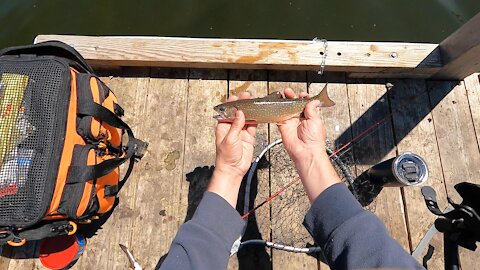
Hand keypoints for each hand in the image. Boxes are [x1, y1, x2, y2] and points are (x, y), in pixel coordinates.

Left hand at [208, 92, 256, 206]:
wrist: (233, 170)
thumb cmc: (226, 157)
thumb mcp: (230, 139)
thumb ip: (236, 125)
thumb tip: (240, 113)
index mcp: (223, 127)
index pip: (227, 112)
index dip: (231, 104)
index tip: (236, 97)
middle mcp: (232, 128)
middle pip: (238, 114)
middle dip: (243, 105)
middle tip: (248, 96)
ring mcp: (240, 133)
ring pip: (246, 119)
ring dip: (250, 111)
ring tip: (255, 102)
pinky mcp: (248, 138)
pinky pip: (253, 127)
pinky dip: (256, 120)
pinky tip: (259, 114)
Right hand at [277, 88, 340, 201]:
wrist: (306, 152)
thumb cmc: (314, 140)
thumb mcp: (316, 121)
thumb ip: (312, 109)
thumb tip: (313, 101)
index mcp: (310, 117)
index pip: (306, 104)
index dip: (303, 98)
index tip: (302, 94)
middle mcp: (300, 119)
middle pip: (294, 105)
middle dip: (292, 97)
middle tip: (289, 92)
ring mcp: (291, 123)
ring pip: (286, 109)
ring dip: (284, 101)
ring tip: (283, 94)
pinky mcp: (283, 127)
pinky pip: (279, 117)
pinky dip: (277, 110)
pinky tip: (277, 104)